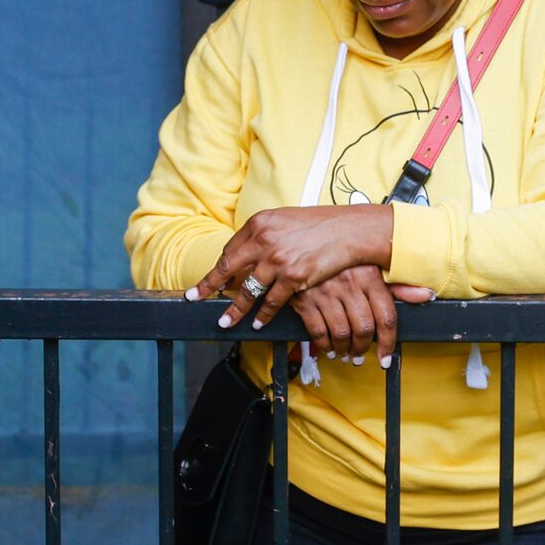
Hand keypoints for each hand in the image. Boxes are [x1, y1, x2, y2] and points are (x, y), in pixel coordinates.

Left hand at [192, 206, 395, 328]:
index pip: (230, 250)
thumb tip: (246, 253)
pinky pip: (272, 302)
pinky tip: (257, 323)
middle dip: (208, 287)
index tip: (208, 282)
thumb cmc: (319, 224)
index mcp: (259, 223)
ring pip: (247, 291)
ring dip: (234, 310)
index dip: (219, 269)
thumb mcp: (284, 220)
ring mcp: (277, 260)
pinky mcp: (293, 277)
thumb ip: (264, 235)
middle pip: (228, 269)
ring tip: (224, 322)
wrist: (349, 229)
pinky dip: (263, 315)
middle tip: (195, 298)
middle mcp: (264, 240)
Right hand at [291, 268, 437, 364]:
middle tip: (360, 355)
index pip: (386, 317)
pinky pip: (318, 331)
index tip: (385, 357)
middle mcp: (349, 283)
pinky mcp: (305, 299)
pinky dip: (324, 345)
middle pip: (364, 328)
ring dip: (344, 349)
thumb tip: (427, 295)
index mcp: (370, 275)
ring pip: (341, 333)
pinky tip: (329, 347)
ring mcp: (326, 292)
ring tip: (345, 353)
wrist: (300, 246)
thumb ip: (398, 285)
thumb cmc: (341, 259)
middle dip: (363, 348)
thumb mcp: (371, 266)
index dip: (388, 342)